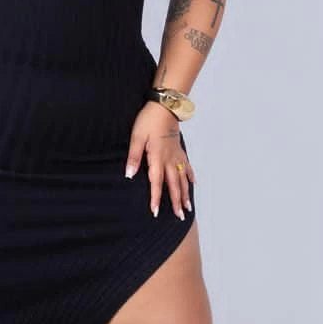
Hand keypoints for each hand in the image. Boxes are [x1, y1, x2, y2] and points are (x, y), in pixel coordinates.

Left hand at [125, 102, 194, 218]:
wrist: (165, 106)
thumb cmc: (148, 120)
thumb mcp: (136, 137)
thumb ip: (134, 157)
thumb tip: (129, 174)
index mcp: (157, 158)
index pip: (156, 183)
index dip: (155, 198)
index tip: (155, 212)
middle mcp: (169, 160)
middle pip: (174, 185)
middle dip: (176, 202)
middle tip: (179, 217)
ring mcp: (176, 155)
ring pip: (182, 179)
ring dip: (185, 194)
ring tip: (188, 208)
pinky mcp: (179, 149)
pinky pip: (187, 166)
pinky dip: (190, 176)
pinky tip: (193, 184)